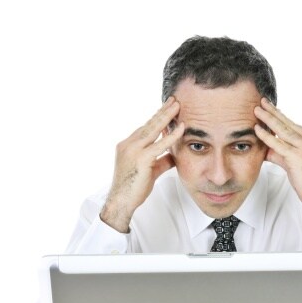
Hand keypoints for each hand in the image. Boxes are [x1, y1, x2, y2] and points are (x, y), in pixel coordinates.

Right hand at [101, 97, 184, 232]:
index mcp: (128, 146)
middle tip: (174, 100)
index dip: (157, 118)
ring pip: (153, 129)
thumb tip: (174, 155)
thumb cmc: (133, 188)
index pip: (145, 128)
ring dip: (166, 116)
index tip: (167, 109)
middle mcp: (129, 144)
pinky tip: (181, 128)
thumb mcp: (150, 171)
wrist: (120, 202)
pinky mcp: (141, 159)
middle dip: (162, 111)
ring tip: (177, 106)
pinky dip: (171, 136)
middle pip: (149, 124)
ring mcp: (133, 150)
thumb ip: (161, 161)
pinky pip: (159, 145)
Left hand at [254, 98, 301, 243]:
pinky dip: (266, 136)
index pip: (295, 126)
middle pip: (289, 124)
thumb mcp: (297, 165)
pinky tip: (257, 129)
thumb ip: (283, 155)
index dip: (282, 117)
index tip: (272, 108)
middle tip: (262, 102)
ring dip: (269, 119)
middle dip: (274, 112)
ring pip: (284, 130)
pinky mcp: (298, 158)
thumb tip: (268, 149)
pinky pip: (279, 144)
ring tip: (257, 110)